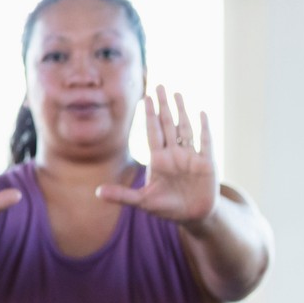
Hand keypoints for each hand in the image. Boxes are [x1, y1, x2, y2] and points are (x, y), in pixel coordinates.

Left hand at [96, 84, 218, 224]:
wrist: (192, 216)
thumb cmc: (167, 207)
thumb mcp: (143, 202)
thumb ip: (122, 195)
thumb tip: (97, 192)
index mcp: (158, 160)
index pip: (152, 132)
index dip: (149, 115)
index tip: (145, 97)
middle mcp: (174, 154)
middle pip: (167, 125)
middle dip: (163, 106)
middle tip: (159, 86)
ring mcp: (190, 156)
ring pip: (185, 128)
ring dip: (181, 111)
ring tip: (177, 94)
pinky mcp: (206, 163)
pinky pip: (205, 142)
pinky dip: (204, 128)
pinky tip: (201, 113)